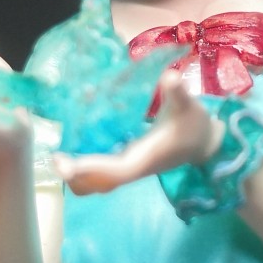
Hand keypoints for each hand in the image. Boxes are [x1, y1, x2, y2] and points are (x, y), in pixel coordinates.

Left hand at [54, 71, 223, 194]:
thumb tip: (170, 77)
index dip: (91, 169)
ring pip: (97, 183)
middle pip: (98, 184)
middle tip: (56, 156)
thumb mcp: (189, 105)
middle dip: (76, 176)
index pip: (115, 170)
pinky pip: (101, 173)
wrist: (205, 143)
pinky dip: (85, 167)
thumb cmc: (195, 125)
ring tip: (60, 154)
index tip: (66, 163)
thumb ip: (179, 92)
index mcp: (145, 158)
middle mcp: (133, 168)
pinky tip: (75, 148)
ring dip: (77, 175)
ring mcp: (129, 168)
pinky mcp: (128, 163)